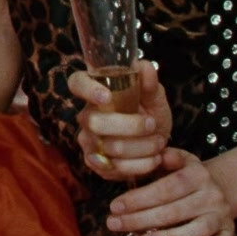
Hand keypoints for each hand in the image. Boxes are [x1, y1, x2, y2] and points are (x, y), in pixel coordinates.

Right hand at [70, 60, 170, 180]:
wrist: (156, 145)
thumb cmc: (150, 114)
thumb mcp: (155, 98)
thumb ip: (150, 84)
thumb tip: (145, 67)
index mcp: (96, 92)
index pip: (77, 83)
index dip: (87, 90)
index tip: (106, 97)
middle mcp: (86, 116)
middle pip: (95, 122)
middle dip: (131, 126)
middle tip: (153, 124)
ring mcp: (88, 141)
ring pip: (110, 148)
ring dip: (142, 147)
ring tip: (159, 143)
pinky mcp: (95, 163)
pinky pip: (115, 168)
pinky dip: (140, 166)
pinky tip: (154, 160)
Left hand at [106, 148, 234, 235]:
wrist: (222, 186)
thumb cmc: (188, 175)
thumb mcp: (179, 159)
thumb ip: (165, 157)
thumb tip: (155, 155)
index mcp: (197, 174)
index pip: (165, 188)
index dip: (139, 198)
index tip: (115, 206)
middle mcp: (212, 195)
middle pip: (175, 211)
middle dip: (141, 220)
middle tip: (114, 225)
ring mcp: (222, 215)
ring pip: (198, 230)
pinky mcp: (229, 231)